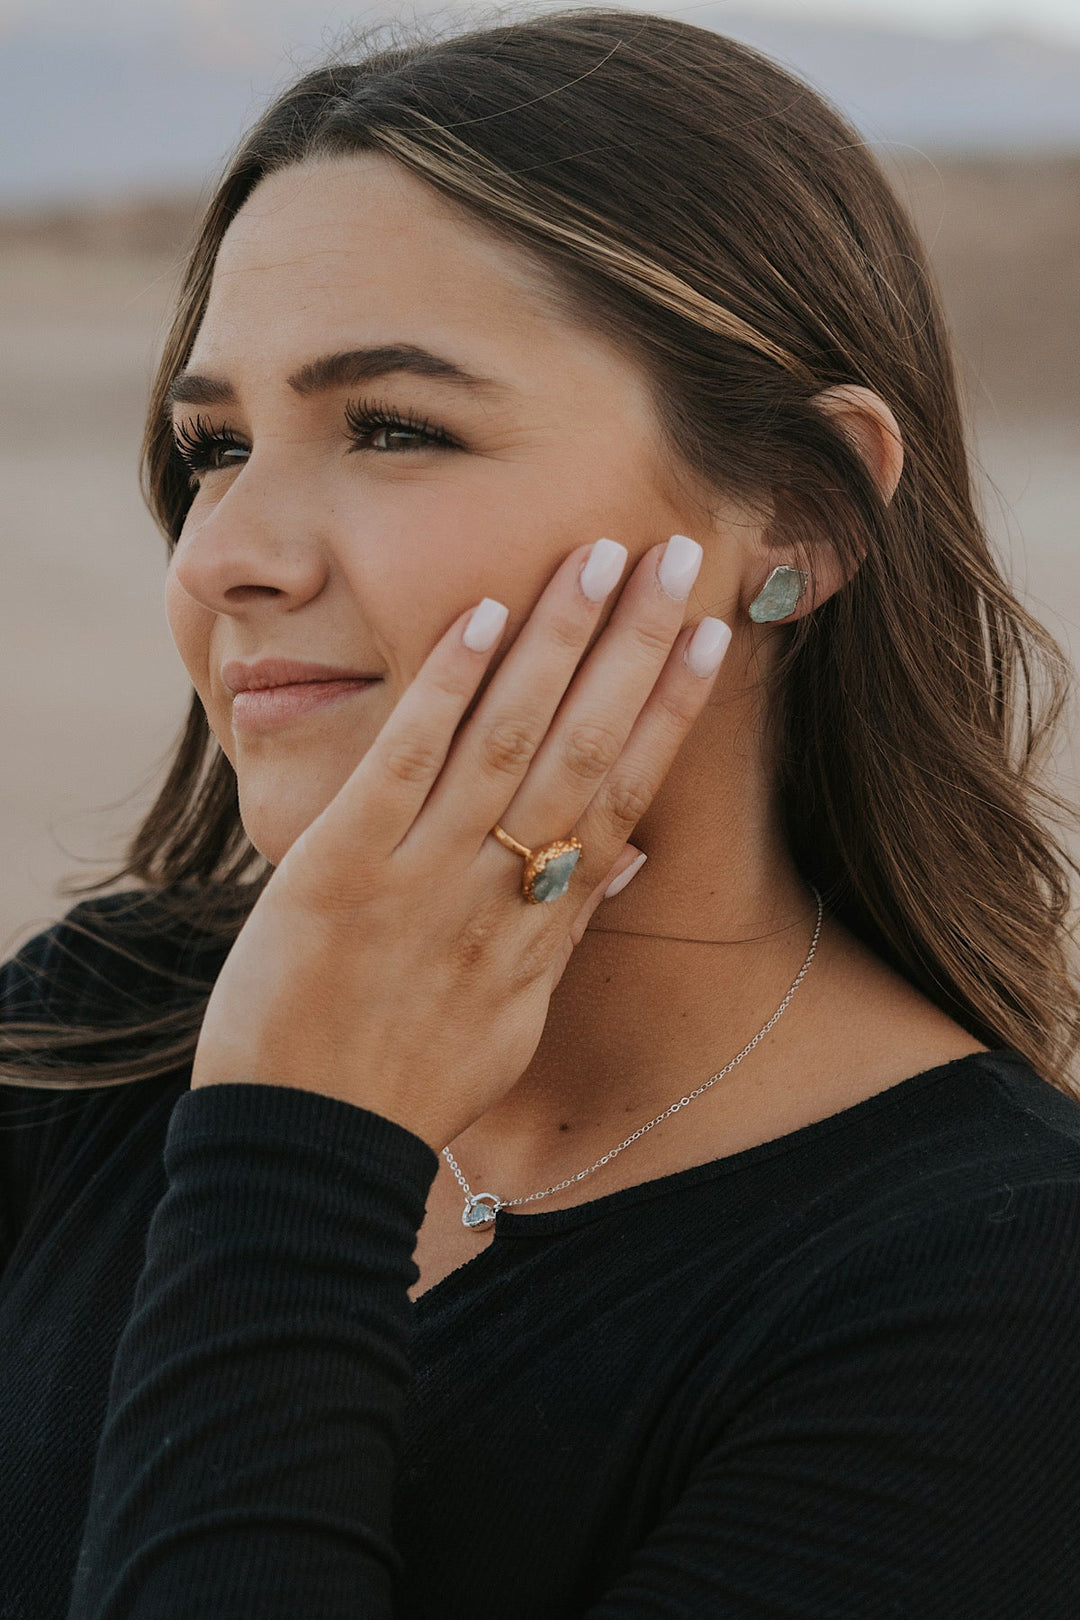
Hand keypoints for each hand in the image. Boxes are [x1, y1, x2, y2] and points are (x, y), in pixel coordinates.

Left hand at [190, 535, 730, 1151]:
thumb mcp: (514, 1022)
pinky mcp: (341, 872)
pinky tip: (483, 618)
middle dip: (634, 649)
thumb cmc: (409, 1084)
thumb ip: (566, 933)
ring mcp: (422, 880)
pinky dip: (447, 690)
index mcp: (544, 932)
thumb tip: (630, 861)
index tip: (711, 638)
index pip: (624, 800)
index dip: (671, 714)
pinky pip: (404, 766)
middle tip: (676, 555)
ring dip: (558, 644)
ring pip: (508, 743)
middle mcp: (500, 896)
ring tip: (598, 557)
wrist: (306, 1148)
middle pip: (585, 753)